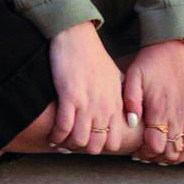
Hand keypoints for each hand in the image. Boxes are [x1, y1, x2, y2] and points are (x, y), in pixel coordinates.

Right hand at [48, 21, 130, 153]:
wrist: (77, 36)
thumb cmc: (94, 56)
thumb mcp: (116, 78)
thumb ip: (125, 100)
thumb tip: (131, 120)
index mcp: (115, 104)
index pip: (114, 142)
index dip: (101, 145)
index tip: (89, 139)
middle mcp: (104, 107)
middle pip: (96, 146)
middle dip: (83, 147)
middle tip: (72, 140)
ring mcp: (87, 104)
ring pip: (80, 141)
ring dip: (68, 143)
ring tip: (60, 138)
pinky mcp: (69, 97)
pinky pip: (63, 128)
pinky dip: (56, 135)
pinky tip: (52, 132)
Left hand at [122, 41, 183, 164]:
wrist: (176, 46)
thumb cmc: (151, 60)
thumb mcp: (134, 75)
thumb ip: (131, 100)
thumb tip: (131, 122)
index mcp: (159, 109)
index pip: (155, 146)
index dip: (146, 153)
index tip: (138, 150)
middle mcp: (178, 115)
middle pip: (172, 152)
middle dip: (160, 158)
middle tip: (150, 154)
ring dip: (177, 156)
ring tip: (165, 153)